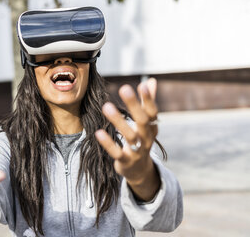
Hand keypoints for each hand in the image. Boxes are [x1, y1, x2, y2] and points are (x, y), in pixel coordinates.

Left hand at [95, 78, 159, 200]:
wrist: (139, 170)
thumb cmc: (141, 140)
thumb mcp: (146, 124)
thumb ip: (147, 102)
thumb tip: (151, 80)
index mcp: (152, 128)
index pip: (152, 112)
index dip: (149, 100)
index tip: (142, 85)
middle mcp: (147, 139)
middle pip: (143, 121)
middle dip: (134, 105)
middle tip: (124, 88)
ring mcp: (137, 151)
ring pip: (130, 136)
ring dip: (118, 121)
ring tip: (106, 106)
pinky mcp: (125, 161)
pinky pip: (117, 152)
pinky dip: (108, 143)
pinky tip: (98, 132)